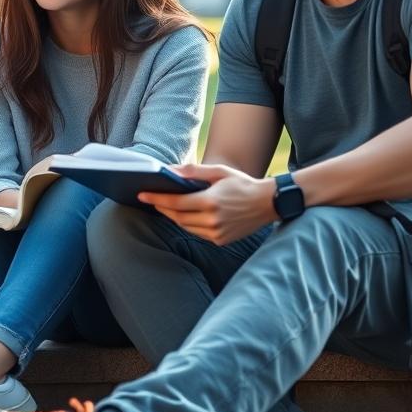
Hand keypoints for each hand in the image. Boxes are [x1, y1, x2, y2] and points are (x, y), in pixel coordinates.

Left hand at [137, 163, 277, 245]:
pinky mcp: (221, 241)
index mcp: (210, 202)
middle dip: (161, 208)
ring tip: (164, 206)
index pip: (175, 202)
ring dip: (173, 216)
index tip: (142, 195)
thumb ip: (193, 171)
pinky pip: (197, 233)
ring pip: (185, 227)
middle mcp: (212, 221)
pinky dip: (188, 224)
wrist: (268, 203)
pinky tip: (182, 215)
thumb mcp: (219, 172)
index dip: (156, 199)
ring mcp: (217, 233)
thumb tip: (169, 170)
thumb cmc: (242, 184)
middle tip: (150, 199)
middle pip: (177, 216)